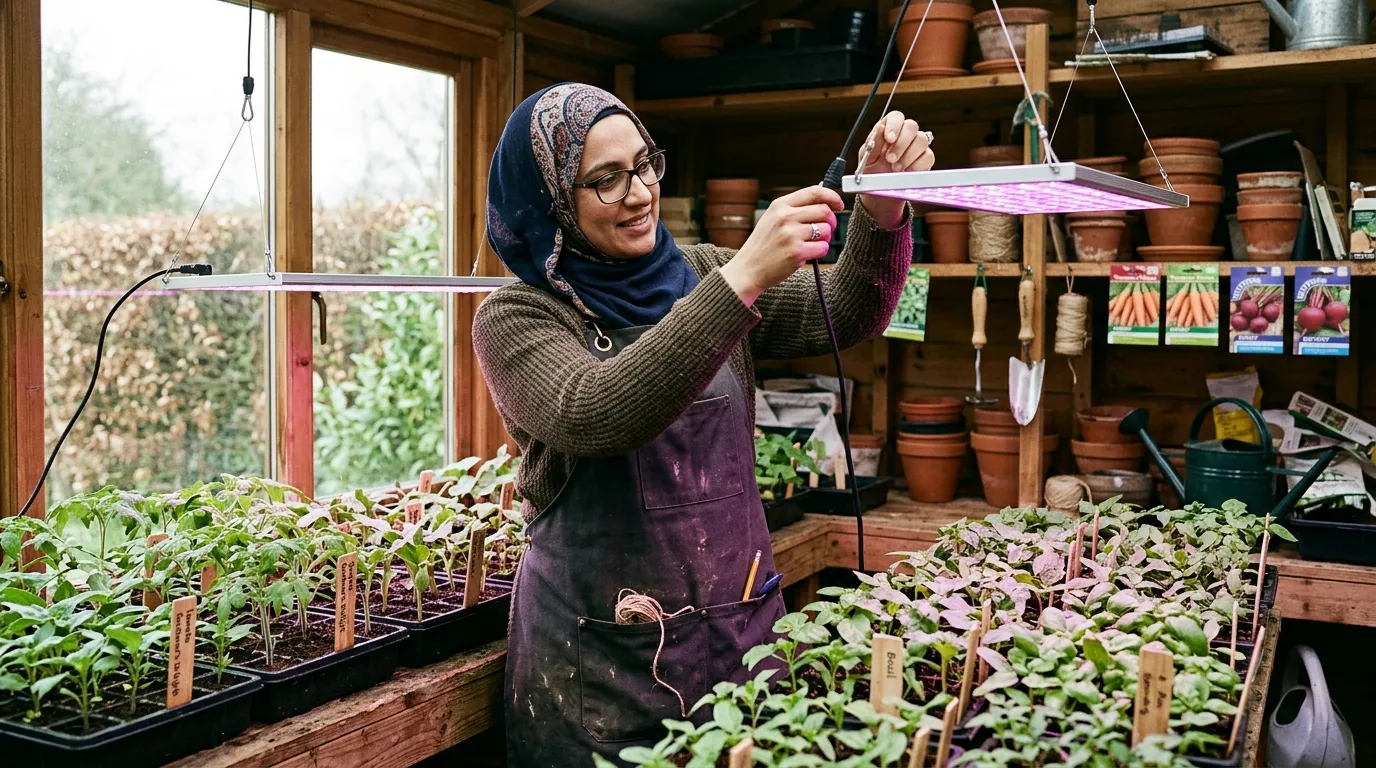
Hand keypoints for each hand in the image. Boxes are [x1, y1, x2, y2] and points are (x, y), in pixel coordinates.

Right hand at [720, 186, 842, 306]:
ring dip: (824, 238)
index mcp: (780, 205)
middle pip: (824, 210)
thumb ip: (795, 207)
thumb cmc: (763, 245)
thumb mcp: (772, 218)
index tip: (839, 204)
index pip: (814, 192)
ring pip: (825, 230)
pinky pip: (823, 248)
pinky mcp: (796, 252)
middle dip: (831, 221)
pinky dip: (820, 252)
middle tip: (827, 229)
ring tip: (811, 244)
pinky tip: (808, 254)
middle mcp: (785, 217)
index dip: (832, 196)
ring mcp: (791, 235)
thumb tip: (822, 193)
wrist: (748, 269)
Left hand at [858, 110, 934, 228]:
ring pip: (922, 140)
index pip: (896, 117)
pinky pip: (928, 156)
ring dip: (908, 155)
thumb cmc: (871, 172)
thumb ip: (872, 142)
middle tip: (890, 159)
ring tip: (895, 169)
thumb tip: (880, 126)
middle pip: (912, 126)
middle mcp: (904, 135)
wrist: (879, 193)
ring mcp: (916, 147)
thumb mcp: (866, 158)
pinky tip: (906, 173)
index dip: (894, 125)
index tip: (889, 139)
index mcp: (888, 130)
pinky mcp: (925, 160)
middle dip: (901, 143)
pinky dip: (917, 165)